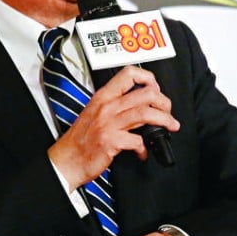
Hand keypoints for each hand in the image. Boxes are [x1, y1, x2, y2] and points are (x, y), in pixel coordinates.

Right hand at [48, 66, 178, 188]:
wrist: (66, 161)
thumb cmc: (80, 140)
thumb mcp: (94, 113)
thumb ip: (114, 105)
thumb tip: (139, 104)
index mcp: (103, 97)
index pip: (129, 74)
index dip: (148, 78)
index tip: (156, 88)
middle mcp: (107, 106)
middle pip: (146, 93)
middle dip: (164, 102)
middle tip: (168, 111)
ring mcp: (109, 123)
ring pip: (146, 113)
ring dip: (164, 120)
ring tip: (171, 126)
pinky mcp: (111, 141)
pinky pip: (138, 141)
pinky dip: (145, 148)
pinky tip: (143, 152)